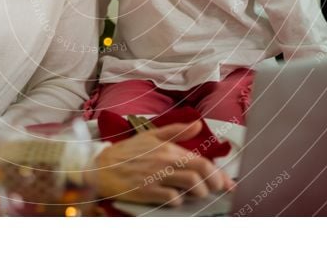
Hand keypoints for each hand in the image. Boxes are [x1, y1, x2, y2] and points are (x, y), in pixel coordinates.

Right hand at [86, 121, 234, 205]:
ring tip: (198, 195)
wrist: (100, 166)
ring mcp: (156, 176)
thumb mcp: (151, 135)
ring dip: (199, 192)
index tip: (226, 183)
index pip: (200, 160)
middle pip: (199, 172)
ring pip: (190, 185)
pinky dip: (178, 201)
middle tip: (218, 190)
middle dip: (214, 183)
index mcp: (168, 147)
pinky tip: (177, 200)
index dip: (217, 173)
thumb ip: (176, 130)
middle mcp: (164, 161)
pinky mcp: (146, 191)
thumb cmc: (127, 152)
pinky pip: (171, 198)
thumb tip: (197, 125)